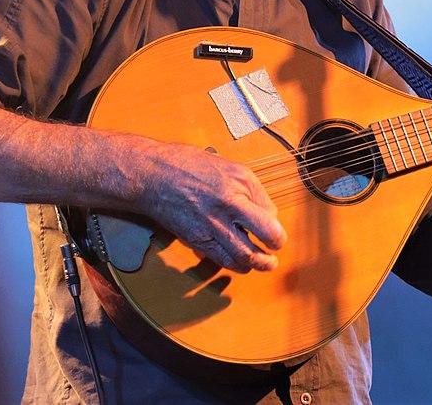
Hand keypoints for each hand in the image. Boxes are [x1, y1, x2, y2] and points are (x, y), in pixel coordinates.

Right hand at [142, 142, 286, 272]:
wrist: (156, 177)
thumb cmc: (192, 166)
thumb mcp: (233, 169)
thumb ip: (254, 192)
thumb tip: (268, 215)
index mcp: (238, 189)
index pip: (269, 220)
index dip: (276, 229)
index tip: (276, 231)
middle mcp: (226, 210)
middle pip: (259, 242)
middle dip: (272, 253)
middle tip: (275, 251)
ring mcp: (210, 228)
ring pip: (241, 259)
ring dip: (256, 265)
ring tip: (264, 263)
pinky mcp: (197, 240)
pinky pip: (221, 260)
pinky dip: (235, 264)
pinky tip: (241, 261)